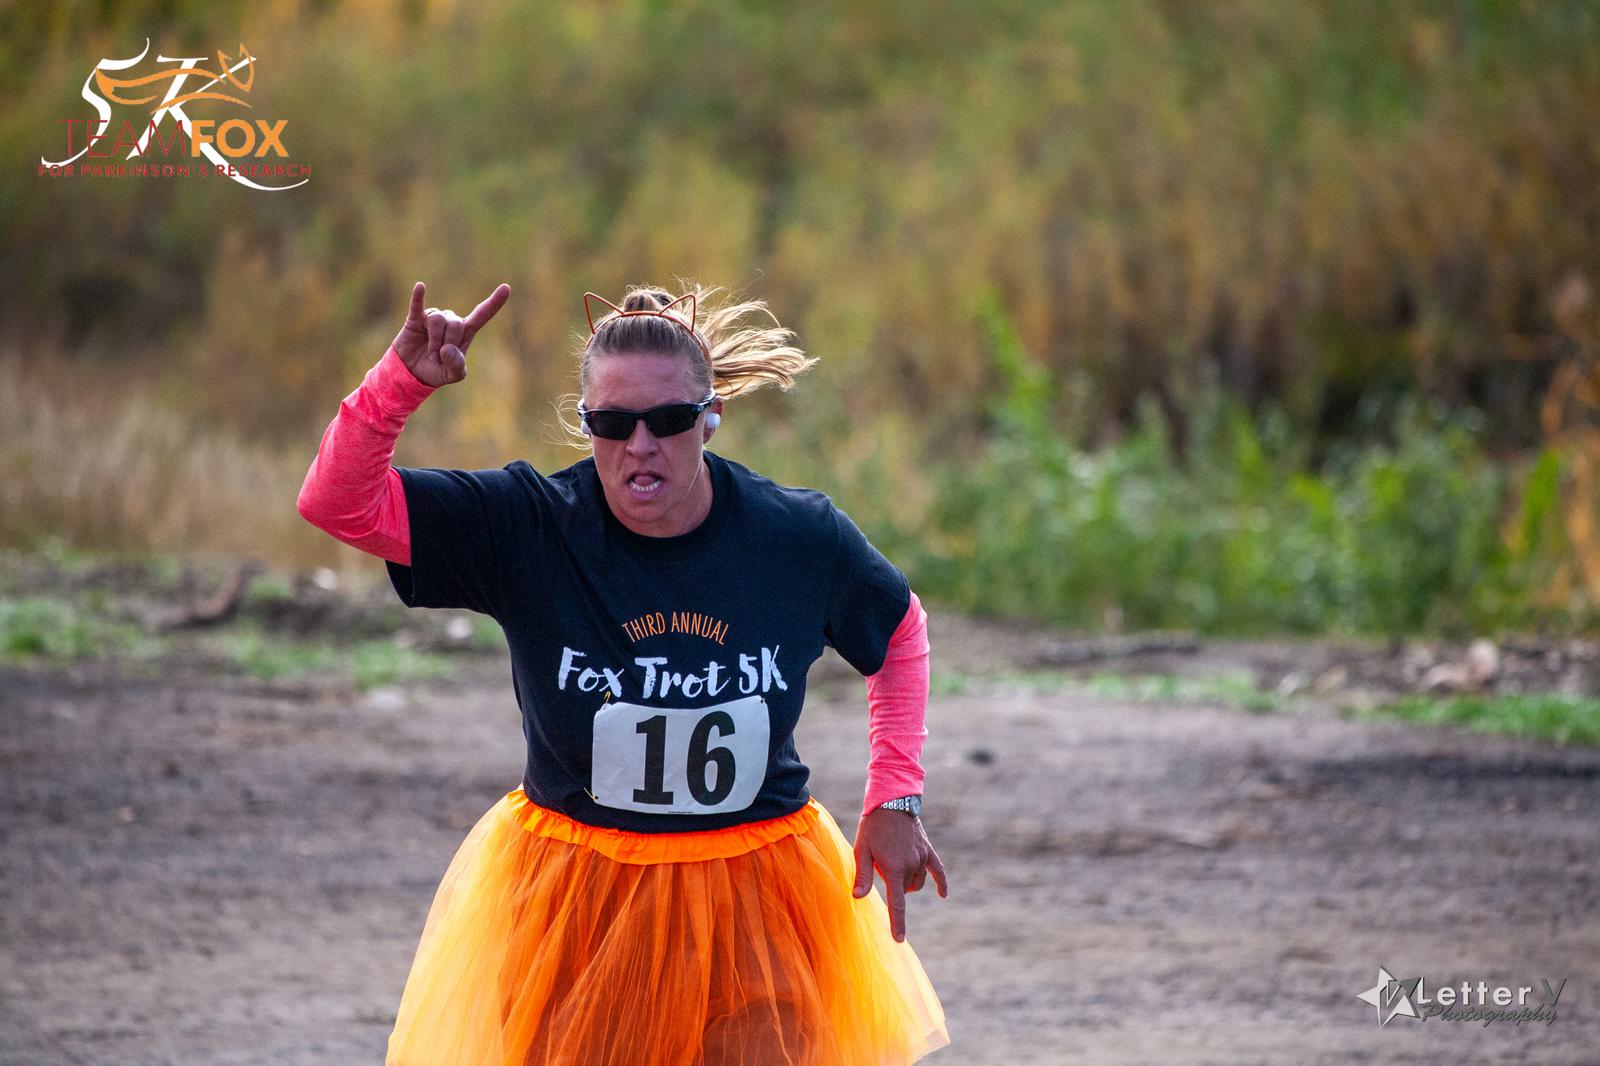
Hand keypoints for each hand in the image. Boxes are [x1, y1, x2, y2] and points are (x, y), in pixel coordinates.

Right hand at [391, 280, 510, 387]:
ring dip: (434, 340)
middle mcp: (451, 321)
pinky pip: (417, 306)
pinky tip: (420, 287)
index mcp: (466, 332)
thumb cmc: (438, 371)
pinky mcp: (415, 319)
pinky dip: (418, 297)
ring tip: (430, 353)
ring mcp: (433, 318)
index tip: (506, 288)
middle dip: (447, 343)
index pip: (482, 314)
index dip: (494, 302)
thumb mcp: (453, 375)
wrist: (413, 373)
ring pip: (438, 319)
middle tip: (439, 358)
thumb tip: (447, 348)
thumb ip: (457, 365)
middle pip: (456, 323)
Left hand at [851, 806, 947, 942]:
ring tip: (892, 859)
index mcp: (894, 868)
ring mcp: (922, 858)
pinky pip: (938, 870)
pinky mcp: (928, 850)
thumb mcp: (861, 850)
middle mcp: (911, 865)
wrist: (891, 801)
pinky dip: (940, 883)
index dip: (898, 923)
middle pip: (905, 890)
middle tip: (879, 862)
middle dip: (893, 884)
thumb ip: (863, 875)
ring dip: (906, 880)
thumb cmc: (872, 827)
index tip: (899, 939)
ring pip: (917, 882)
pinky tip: (943, 894)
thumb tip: (857, 897)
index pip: (897, 903)